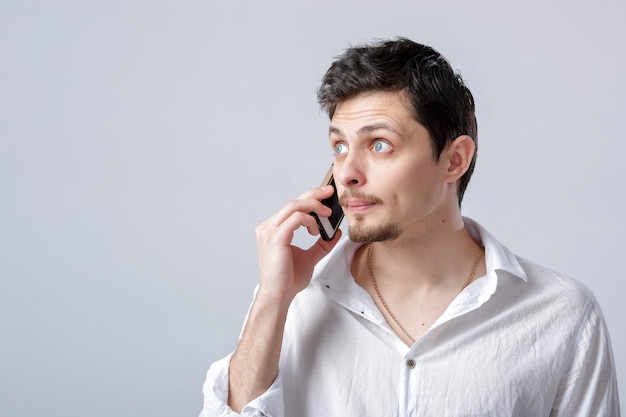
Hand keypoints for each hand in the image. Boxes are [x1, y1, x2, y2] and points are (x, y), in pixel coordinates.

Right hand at [254, 185, 341, 306]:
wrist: (279, 296)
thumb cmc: (288, 279)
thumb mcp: (310, 257)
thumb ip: (321, 244)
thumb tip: (335, 233)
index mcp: (273, 229)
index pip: (292, 207)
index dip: (309, 197)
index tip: (326, 195)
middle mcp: (268, 227)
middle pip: (293, 201)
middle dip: (314, 194)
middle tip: (330, 192)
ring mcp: (269, 231)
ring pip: (294, 206)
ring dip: (314, 206)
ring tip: (326, 215)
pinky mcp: (275, 238)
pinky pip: (295, 218)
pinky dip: (309, 220)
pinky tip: (316, 231)